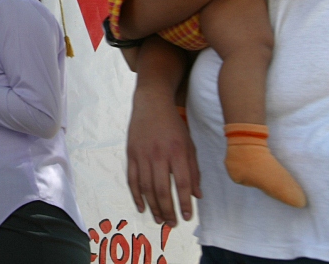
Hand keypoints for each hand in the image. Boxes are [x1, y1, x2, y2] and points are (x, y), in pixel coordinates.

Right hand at [126, 88, 200, 226]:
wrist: (151, 104)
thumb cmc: (174, 126)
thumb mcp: (189, 145)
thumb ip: (193, 170)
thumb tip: (197, 195)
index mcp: (177, 152)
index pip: (182, 183)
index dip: (184, 202)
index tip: (187, 216)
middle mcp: (159, 154)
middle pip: (162, 189)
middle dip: (168, 210)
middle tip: (172, 224)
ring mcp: (142, 154)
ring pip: (146, 188)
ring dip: (153, 207)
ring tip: (160, 220)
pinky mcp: (131, 154)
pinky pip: (132, 179)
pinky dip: (136, 196)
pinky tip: (142, 207)